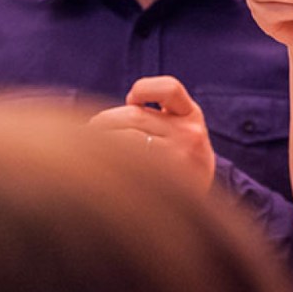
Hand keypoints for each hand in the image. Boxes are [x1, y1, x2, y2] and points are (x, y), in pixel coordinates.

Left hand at [88, 75, 215, 193]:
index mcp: (191, 114)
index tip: (131, 100)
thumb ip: (153, 117)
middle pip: (134, 115)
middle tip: (91, 130)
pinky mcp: (166, 180)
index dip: (144, 89)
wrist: (201, 203)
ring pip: (126, 138)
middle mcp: (190, 134)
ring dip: (101, 141)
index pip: (169, 88)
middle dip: (105, 120)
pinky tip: (105, 166)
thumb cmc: (177, 160)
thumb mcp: (180, 131)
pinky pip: (126, 163)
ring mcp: (180, 157)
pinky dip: (108, 161)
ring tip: (92, 148)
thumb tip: (101, 121)